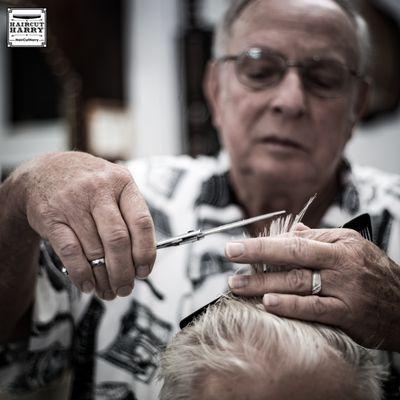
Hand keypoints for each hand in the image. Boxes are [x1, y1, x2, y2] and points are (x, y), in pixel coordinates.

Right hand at [19, 152, 155, 299]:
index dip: (146, 252)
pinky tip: (88, 284)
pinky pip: (70, 252)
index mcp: (122, 183)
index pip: (141, 222)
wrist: (45, 171)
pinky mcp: (51, 217)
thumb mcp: (115, 187)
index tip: (144, 270)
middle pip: (118, 240)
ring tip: (108, 290)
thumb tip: (141, 259)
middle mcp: (98, 190)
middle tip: (126, 288)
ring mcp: (73, 203)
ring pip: (94, 249)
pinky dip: (81, 274)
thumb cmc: (88, 184)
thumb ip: (129, 216)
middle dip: (124, 271)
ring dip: (103, 277)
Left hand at [225, 227, 399, 350]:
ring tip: (238, 286)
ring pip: (298, 284)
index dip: (263, 243)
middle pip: (292, 258)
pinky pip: (314, 309)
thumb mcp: (351, 246)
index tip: (236, 246)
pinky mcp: (348, 314)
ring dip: (264, 284)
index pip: (295, 241)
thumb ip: (319, 239)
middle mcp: (340, 265)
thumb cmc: (374, 272)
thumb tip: (290, 232)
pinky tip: (268, 303)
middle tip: (229, 258)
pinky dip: (291, 306)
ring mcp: (344, 290)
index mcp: (339, 245)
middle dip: (256, 257)